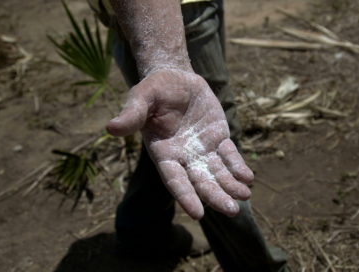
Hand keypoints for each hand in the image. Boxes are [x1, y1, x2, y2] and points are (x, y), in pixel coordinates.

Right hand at [107, 69, 253, 219]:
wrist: (175, 79)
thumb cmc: (154, 90)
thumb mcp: (141, 98)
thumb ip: (131, 114)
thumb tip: (110, 127)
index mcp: (163, 152)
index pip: (174, 179)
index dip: (185, 195)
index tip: (197, 213)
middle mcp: (184, 156)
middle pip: (200, 181)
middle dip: (215, 196)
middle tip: (231, 211)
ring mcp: (203, 149)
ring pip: (218, 172)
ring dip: (230, 186)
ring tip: (244, 196)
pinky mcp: (219, 139)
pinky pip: (230, 156)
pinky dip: (238, 167)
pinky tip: (248, 178)